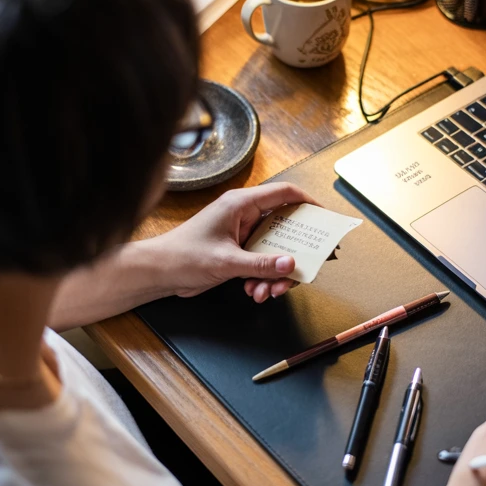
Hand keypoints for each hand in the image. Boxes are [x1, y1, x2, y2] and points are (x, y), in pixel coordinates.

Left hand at [149, 183, 316, 301]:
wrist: (159, 272)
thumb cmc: (183, 256)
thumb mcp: (226, 262)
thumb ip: (261, 264)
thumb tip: (291, 264)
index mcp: (241, 204)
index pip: (284, 194)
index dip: (309, 203)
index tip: (325, 220)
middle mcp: (244, 215)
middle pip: (284, 229)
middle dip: (291, 255)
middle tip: (298, 274)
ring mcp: (241, 234)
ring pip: (274, 251)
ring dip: (275, 274)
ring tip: (267, 292)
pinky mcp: (237, 251)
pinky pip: (262, 263)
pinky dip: (263, 278)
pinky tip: (254, 291)